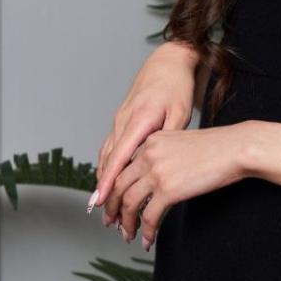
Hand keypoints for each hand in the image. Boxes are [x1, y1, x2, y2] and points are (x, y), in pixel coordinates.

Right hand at [89, 41, 197, 223]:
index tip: (100, 201)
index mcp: (139, 120)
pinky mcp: (120, 120)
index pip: (119, 156)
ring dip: (103, 182)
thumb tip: (162, 163)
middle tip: (105, 217)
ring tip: (104, 207)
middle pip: (108, 162)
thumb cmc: (176, 86)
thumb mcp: (180, 112)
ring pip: (106, 156)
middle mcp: (123, 121)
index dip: (108, 181)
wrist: (167, 62)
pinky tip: (106, 182)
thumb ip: (169, 138)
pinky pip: (109, 147)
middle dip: (104, 191)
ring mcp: (119, 120)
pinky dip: (106, 167)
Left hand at [102, 123, 252, 247]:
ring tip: (128, 235)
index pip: (122, 169)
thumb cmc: (216, 147)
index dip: (114, 190)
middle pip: (119, 187)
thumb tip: (152, 182)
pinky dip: (146, 231)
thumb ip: (162, 157)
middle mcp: (148, 155)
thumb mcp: (180, 144)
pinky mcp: (169, 190)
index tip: (112, 204)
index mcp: (150, 142)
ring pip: (130, 204)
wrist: (235, 148)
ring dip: (127, 223)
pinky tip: (148, 239)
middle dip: (113, 209)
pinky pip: (149, 216)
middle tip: (113, 223)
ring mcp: (157, 172)